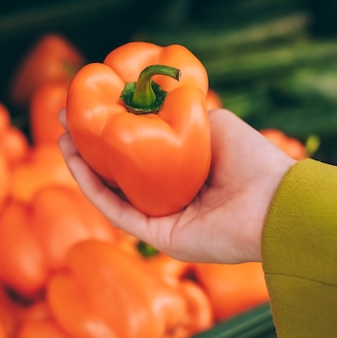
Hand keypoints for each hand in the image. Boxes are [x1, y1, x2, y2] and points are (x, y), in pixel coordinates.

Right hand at [59, 108, 295, 263]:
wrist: (273, 202)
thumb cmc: (251, 159)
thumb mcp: (213, 123)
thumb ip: (181, 114)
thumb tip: (151, 99)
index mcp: (184, 172)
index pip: (139, 154)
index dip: (113, 132)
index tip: (91, 107)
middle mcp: (170, 197)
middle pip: (119, 174)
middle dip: (90, 149)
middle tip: (67, 123)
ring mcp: (162, 219)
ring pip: (112, 194)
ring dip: (84, 168)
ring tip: (63, 139)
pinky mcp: (157, 237)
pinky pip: (118, 212)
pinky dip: (94, 189)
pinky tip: (76, 163)